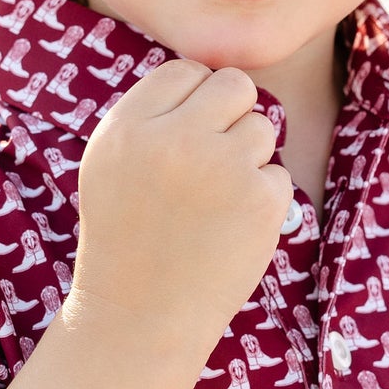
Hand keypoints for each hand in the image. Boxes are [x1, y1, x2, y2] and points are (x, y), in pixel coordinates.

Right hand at [65, 59, 293, 357]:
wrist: (138, 317)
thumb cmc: (125, 238)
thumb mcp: (111, 163)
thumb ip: (151, 116)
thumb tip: (208, 78)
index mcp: (128, 127)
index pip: (184, 72)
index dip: (192, 102)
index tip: (186, 137)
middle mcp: (175, 139)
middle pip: (233, 85)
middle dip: (231, 115)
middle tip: (213, 158)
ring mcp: (222, 168)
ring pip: (261, 127)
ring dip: (247, 159)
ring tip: (213, 203)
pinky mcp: (261, 201)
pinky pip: (277, 175)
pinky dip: (261, 201)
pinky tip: (228, 230)